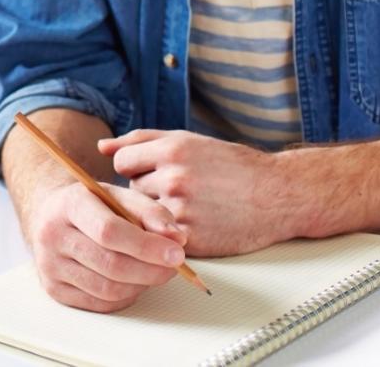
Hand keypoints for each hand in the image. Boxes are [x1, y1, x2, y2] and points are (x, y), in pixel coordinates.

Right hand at [23, 179, 187, 312]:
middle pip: (110, 264)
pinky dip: (125, 297)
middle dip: (151, 270)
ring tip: (154, 272)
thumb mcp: (120, 196)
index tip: (176, 254)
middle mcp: (52, 235)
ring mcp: (49, 265)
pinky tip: (134, 282)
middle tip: (174, 267)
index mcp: (69, 204)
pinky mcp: (53, 288)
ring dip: (140, 285)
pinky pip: (99, 303)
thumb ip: (151, 213)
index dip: (147, 246)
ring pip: (107, 289)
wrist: (50, 214)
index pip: (109, 231)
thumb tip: (177, 239)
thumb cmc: (92, 205)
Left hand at [102, 129, 293, 255]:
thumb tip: (101, 148)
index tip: (151, 171)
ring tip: (191, 204)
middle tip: (182, 188)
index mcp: (172, 150)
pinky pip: (161, 236)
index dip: (134, 167)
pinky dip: (172, 232)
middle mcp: (174, 178)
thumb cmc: (232, 166)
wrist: (278, 195)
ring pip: (145, 213)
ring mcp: (182, 210)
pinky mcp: (191, 238)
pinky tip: (197, 221)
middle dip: (149, 189)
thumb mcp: (188, 140)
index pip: (121, 161)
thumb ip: (141, 140)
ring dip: (158, 211)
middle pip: (132, 188)